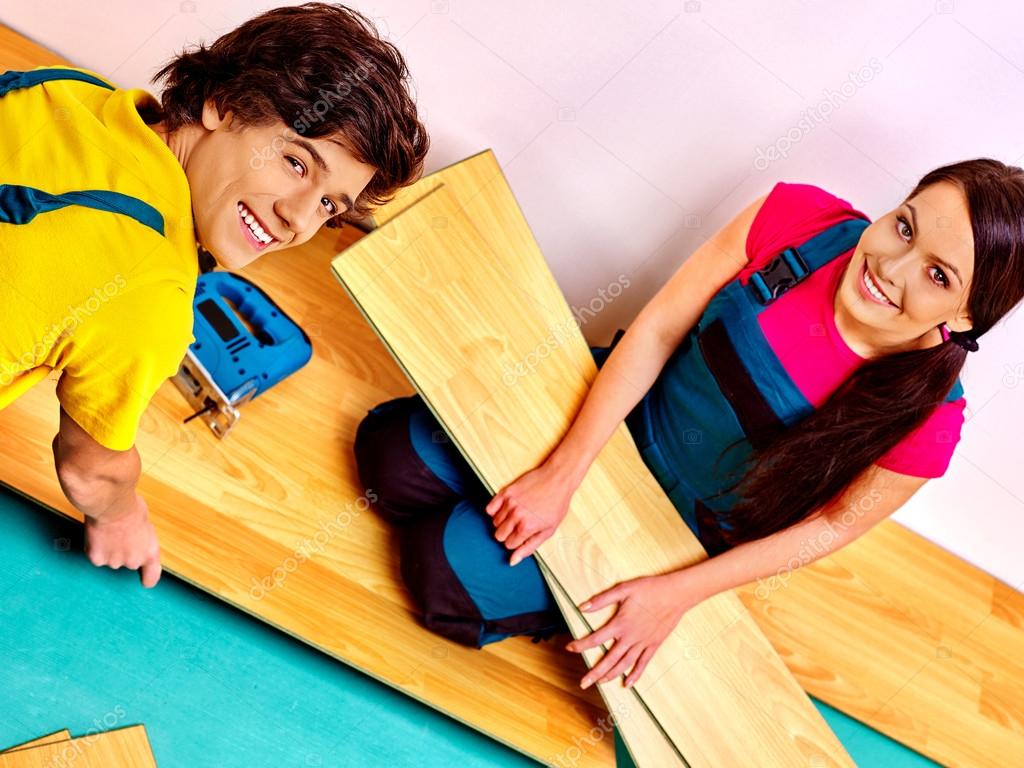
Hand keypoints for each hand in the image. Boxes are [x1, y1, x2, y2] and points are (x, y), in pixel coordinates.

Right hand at [84, 493, 162, 587]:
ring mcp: (114, 562)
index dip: (147, 577)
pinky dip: (95, 548)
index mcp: (150, 553)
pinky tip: (99, 534)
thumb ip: (144, 539)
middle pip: (128, 563)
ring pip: (111, 559)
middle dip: (124, 552)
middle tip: (121, 536)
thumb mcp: (146, 524)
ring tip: (110, 532)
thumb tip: (140, 539)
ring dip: (109, 550)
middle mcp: (133, 561)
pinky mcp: (97, 559)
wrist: (111, 506)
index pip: (151, 578)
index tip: (143, 578)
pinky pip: (96, 556)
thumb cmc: (130, 508)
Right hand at [485, 460, 577, 565]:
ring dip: (503, 521)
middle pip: (498, 535)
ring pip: (495, 522)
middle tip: (520, 525)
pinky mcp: (505, 492)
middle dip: (508, 534)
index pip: (509, 545)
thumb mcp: (548, 530)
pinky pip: (490, 509)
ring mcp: (509, 503)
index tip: (525, 533)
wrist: (557, 479)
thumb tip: (512, 561)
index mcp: (526, 528)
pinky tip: (507, 508)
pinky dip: (495, 511)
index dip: (517, 541)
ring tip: (517, 514)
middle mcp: (516, 516)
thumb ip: (529, 547)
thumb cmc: (556, 505)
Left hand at [566, 570, 701, 688]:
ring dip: (611, 675)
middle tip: (583, 683)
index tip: (569, 648)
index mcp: (621, 624)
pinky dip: (635, 675)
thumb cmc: (650, 589)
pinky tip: (628, 684)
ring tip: (600, 682)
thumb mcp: (624, 589)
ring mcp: (643, 643)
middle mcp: (631, 638)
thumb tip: (583, 607)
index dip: (581, 645)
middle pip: (609, 659)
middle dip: (594, 673)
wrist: (676, 594)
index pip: (596, 638)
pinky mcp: (654, 645)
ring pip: (624, 665)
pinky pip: (643, 664)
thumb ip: (602, 600)